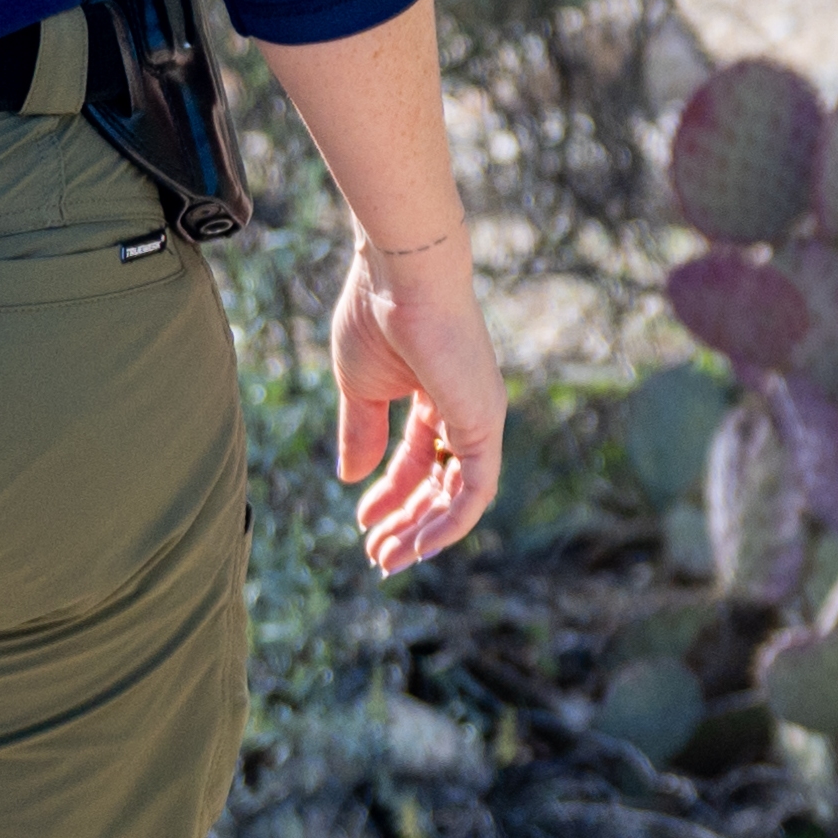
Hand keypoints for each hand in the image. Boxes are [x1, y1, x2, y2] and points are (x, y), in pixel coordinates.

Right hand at [330, 234, 503, 573]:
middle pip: (439, 481)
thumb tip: (352, 478)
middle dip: (407, 521)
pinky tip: (420, 546)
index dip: (390, 493)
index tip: (362, 523)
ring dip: (425, 531)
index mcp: (434, 394)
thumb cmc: (375, 317)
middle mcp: (464, 408)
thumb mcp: (360, 387)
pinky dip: (451, 522)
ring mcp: (479, 416)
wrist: (400, 278)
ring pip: (460, 493)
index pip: (416, 458)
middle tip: (376, 555)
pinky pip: (476, 489)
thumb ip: (361, 432)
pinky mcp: (485, 425)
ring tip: (388, 558)